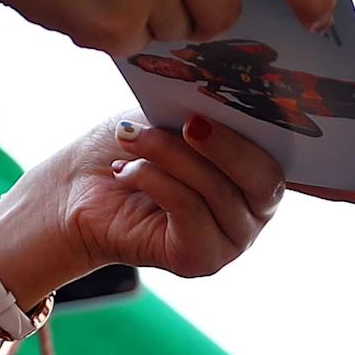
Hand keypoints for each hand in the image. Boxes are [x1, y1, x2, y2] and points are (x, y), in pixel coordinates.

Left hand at [0, 116, 286, 299]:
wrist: (76, 187)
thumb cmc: (130, 145)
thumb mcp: (168, 117)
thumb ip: (202, 110)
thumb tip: (223, 95)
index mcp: (256, 172)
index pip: (277, 157)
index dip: (252, 132)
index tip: (216, 106)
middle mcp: (253, 211)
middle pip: (262, 181)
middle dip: (224, 147)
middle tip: (189, 123)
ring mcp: (230, 241)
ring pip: (216, 191)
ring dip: (169, 156)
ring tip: (130, 139)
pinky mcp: (200, 260)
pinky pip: (189, 211)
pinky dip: (156, 182)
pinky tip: (126, 171)